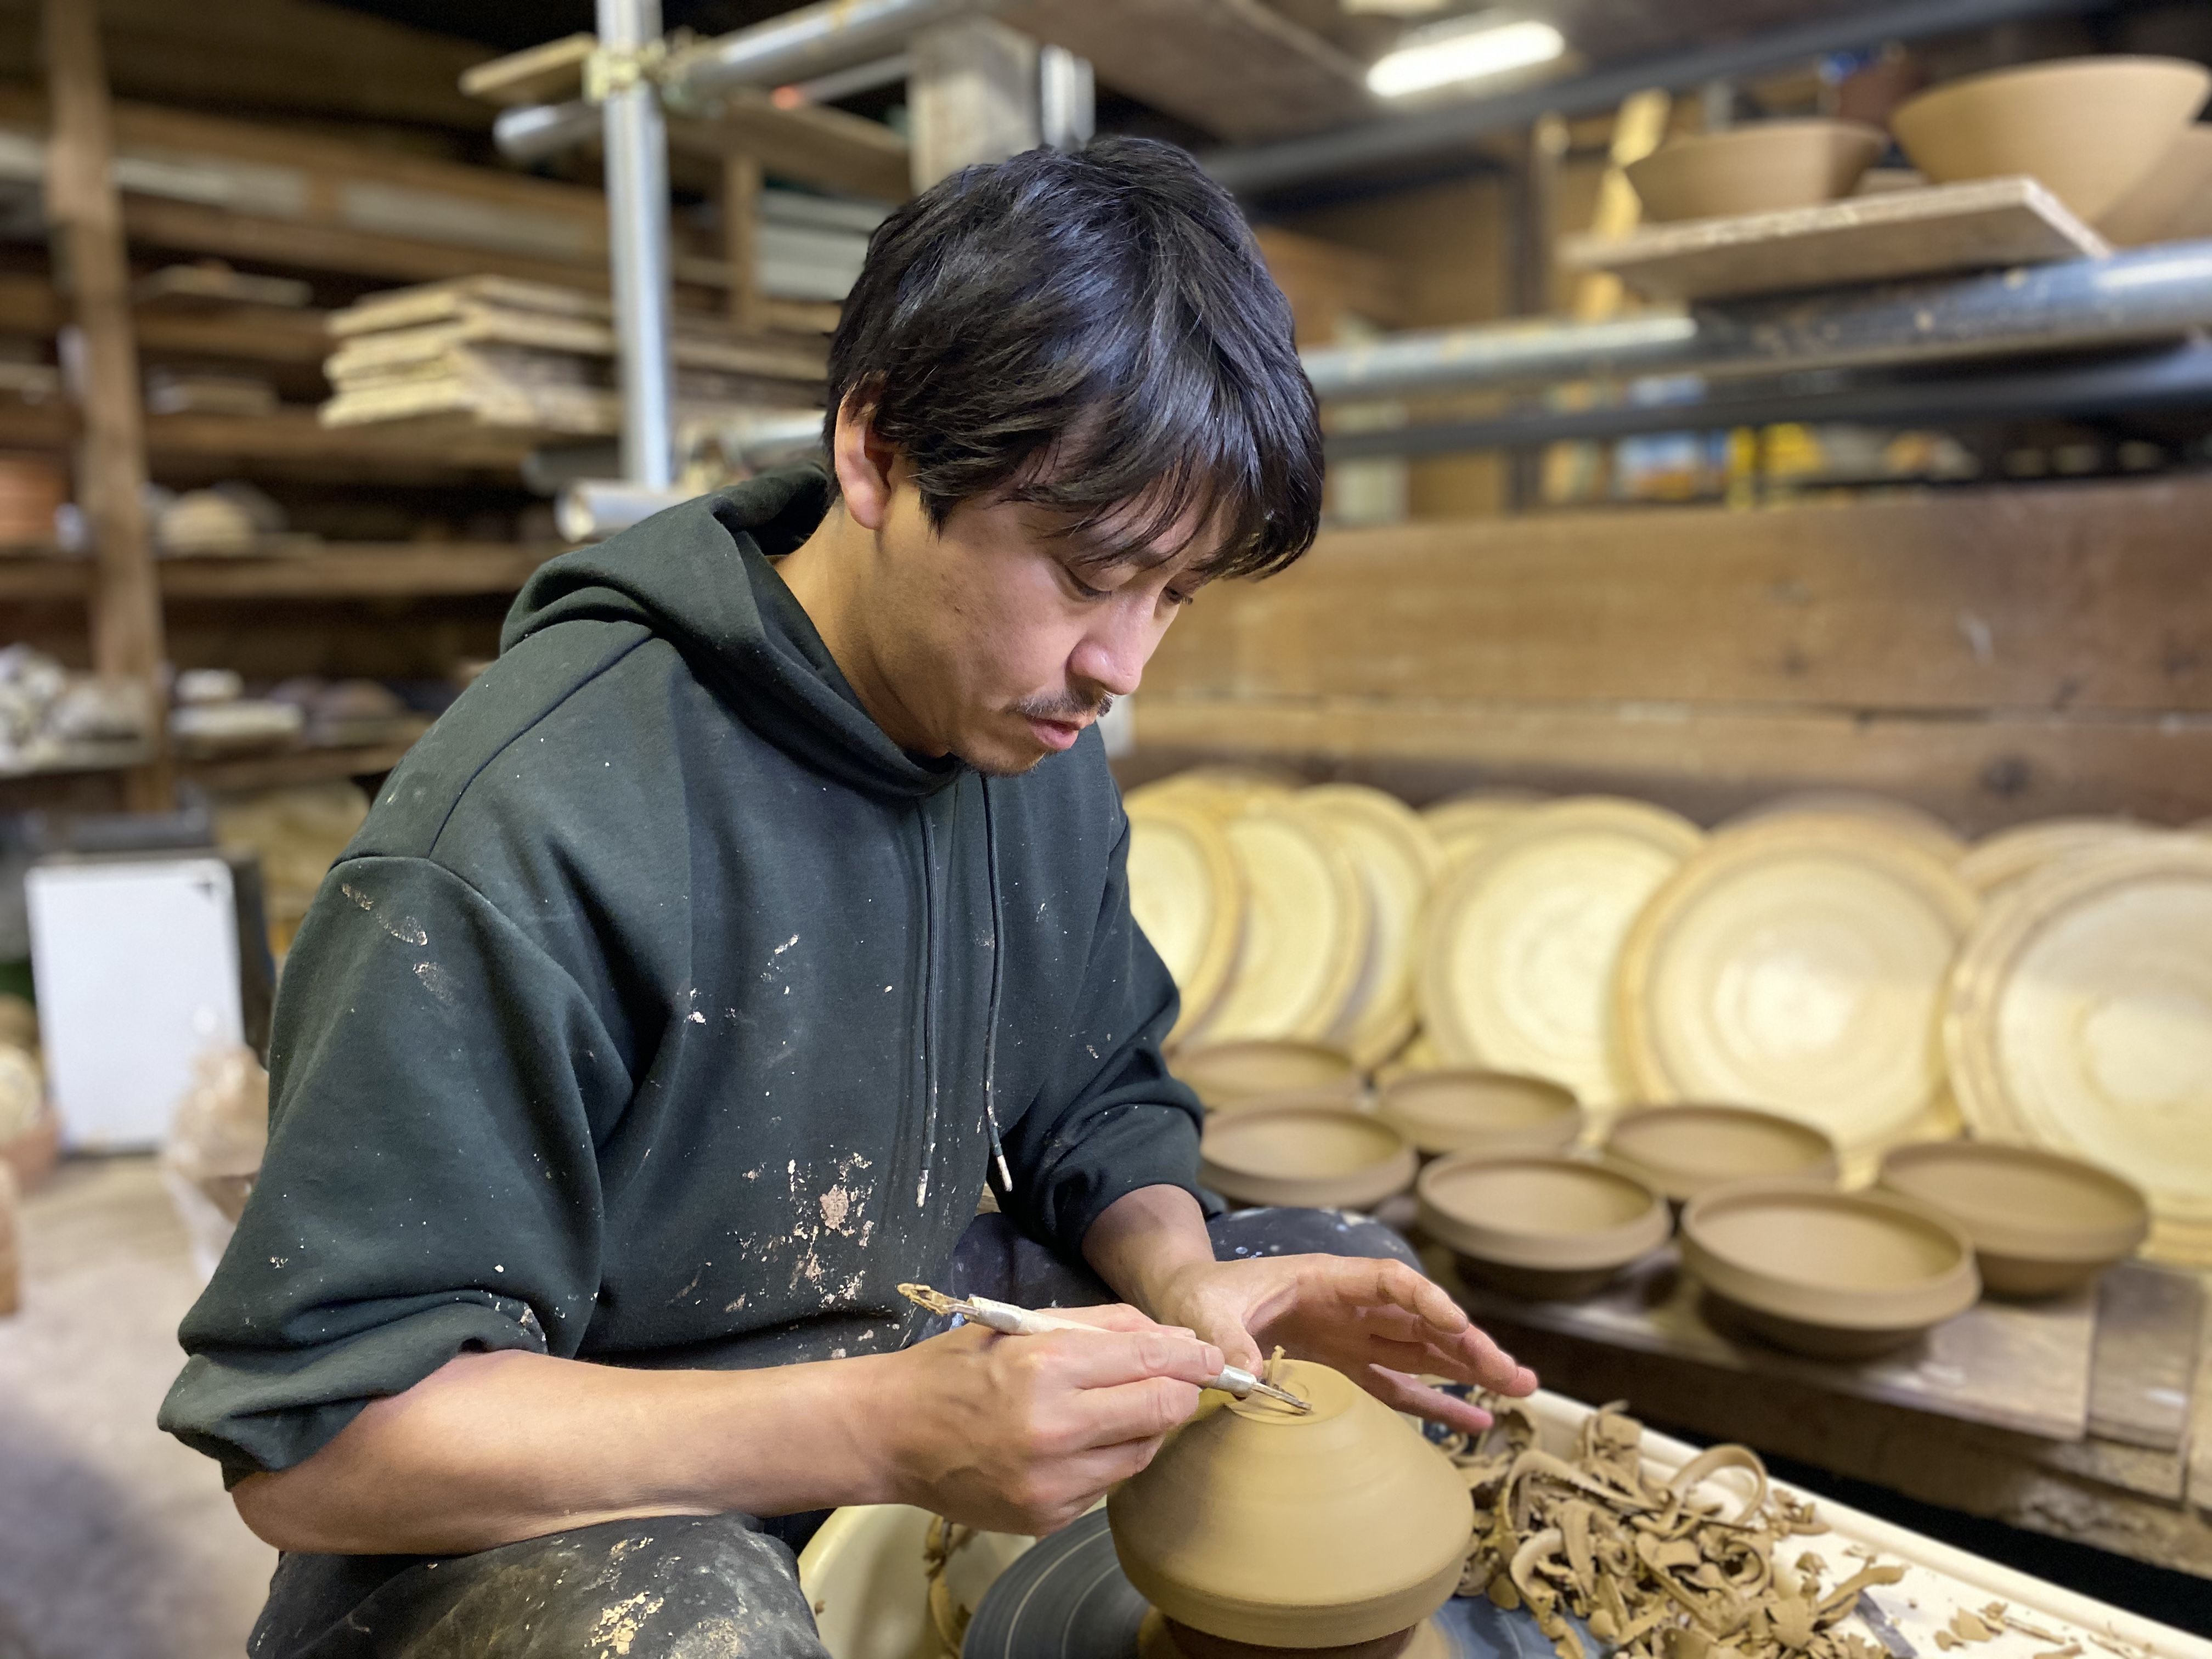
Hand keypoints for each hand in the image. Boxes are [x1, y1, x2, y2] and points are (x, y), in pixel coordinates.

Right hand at [875, 1303, 1223, 1534]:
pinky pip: (1106, 1486)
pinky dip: (1107, 1461)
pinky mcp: (1047, 1517)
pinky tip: (1080, 1441)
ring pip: (1141, 1454)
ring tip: (1117, 1407)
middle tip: (1181, 1381)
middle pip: (1161, 1412)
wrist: (891, 1432)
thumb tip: (1175, 1339)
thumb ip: (1105, 1327)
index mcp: (1048, 1369)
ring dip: (1144, 1428)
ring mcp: (1052, 1482)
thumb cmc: (956, 1369)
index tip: (1210, 1358)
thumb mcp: (1024, 1325)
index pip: (1153, 1363)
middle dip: (1180, 1392)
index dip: (1193, 1359)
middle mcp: (1055, 1429)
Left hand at [1149, 1254, 1536, 1434]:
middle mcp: (1351, 1308)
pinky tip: (1476, 1419)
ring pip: (1423, 1353)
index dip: (1425, 1301)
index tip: (1456, 1324)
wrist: (1189, 1307)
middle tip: (1516, 1374)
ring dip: (1470, 1369)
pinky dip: (1437, 1402)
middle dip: (1470, 1344)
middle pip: (1422, 1322)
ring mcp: (1355, 1340)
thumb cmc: (1200, 1298)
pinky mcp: (1348, 1371)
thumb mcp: (1206, 1315)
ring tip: (1519, 1389)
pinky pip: (1400, 1388)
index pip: (1390, 1283)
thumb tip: (1252, 1378)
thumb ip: (1228, 1340)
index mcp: (1325, 1279)